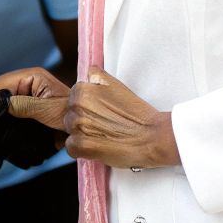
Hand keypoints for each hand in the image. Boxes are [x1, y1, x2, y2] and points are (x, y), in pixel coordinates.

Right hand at [0, 67, 69, 129]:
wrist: (86, 128)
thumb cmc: (73, 115)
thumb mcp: (48, 110)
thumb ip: (24, 106)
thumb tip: (1, 105)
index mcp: (32, 76)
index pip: (0, 83)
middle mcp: (26, 82)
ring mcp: (25, 94)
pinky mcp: (24, 105)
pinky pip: (6, 109)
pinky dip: (1, 118)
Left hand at [61, 68, 180, 168]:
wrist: (153, 136)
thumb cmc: (137, 113)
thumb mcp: (117, 86)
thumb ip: (98, 78)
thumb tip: (88, 73)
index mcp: (83, 90)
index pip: (73, 99)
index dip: (86, 108)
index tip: (99, 113)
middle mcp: (77, 106)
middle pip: (69, 115)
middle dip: (83, 120)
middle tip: (103, 125)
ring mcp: (78, 126)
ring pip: (70, 131)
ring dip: (82, 135)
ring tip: (102, 136)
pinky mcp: (81, 145)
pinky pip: (71, 147)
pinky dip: (82, 150)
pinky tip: (97, 147)